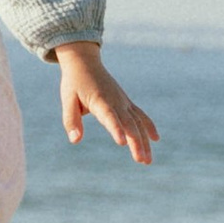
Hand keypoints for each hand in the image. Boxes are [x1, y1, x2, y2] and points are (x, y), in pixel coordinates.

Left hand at [54, 41, 156, 161]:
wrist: (85, 62)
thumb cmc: (74, 83)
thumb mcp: (67, 100)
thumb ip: (71, 121)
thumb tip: (75, 141)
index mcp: (100, 100)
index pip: (109, 116)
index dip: (116, 129)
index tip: (122, 143)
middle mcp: (116, 101)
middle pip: (128, 123)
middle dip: (136, 142)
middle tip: (141, 160)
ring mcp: (123, 101)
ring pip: (137, 122)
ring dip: (144, 141)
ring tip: (147, 160)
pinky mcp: (126, 102)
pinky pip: (140, 115)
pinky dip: (148, 126)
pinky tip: (155, 139)